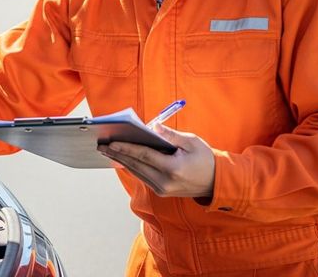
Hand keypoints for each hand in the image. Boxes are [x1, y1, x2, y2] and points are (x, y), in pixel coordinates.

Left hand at [98, 124, 214, 198]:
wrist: (216, 183)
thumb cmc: (205, 159)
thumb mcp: (191, 142)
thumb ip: (170, 135)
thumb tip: (153, 127)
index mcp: (173, 169)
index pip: (144, 156)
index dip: (126, 148)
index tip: (111, 142)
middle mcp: (165, 182)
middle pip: (135, 165)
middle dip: (117, 154)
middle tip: (101, 145)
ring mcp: (162, 189)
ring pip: (136, 172)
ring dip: (121, 161)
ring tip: (107, 150)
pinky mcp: (160, 191)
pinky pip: (142, 176)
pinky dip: (131, 166)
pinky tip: (121, 158)